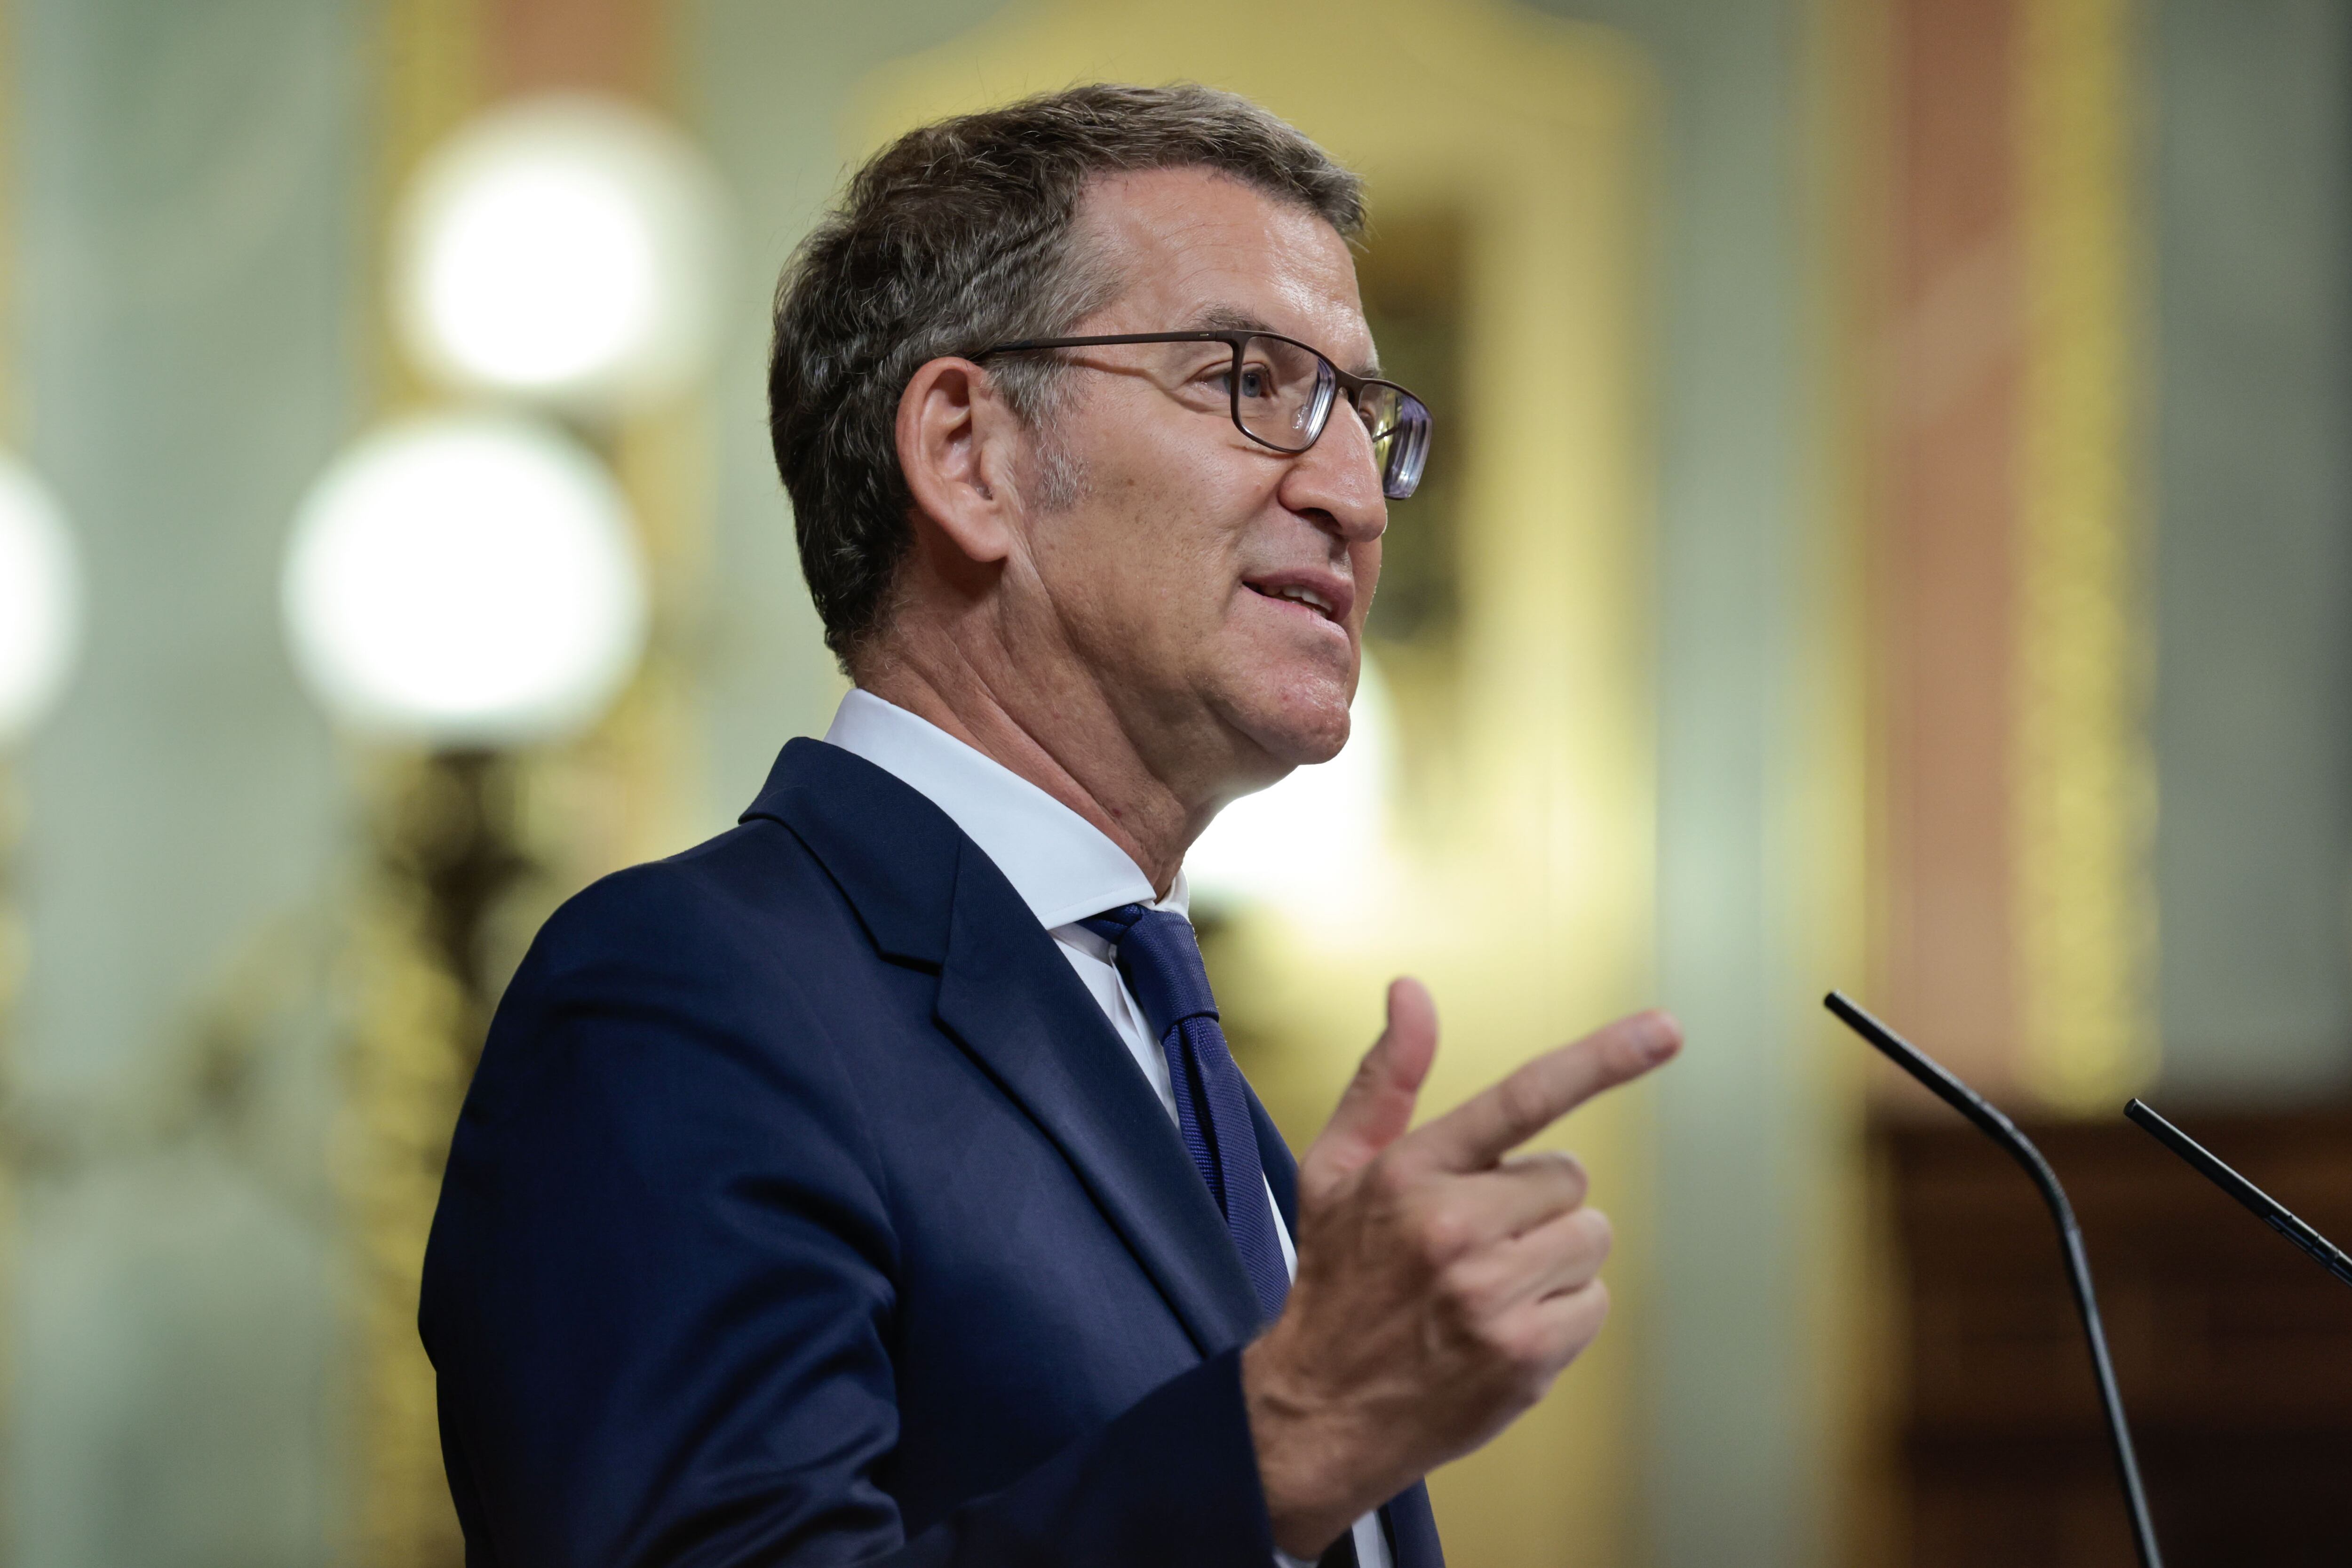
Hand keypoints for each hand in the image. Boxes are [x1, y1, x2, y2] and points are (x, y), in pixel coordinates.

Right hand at [1242, 980, 1680, 1557]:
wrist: (1320, 1409)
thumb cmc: (1336, 1280)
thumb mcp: (1334, 1167)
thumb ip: (1384, 1077)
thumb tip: (1410, 991)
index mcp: (1411, 1173)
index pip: (1523, 1097)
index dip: (1602, 1058)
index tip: (1666, 1029)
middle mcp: (1454, 1229)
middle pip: (1570, 1179)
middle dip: (1534, 1203)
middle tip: (1477, 1236)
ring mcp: (1492, 1297)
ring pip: (1588, 1239)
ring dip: (1552, 1257)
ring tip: (1487, 1284)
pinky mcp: (1525, 1356)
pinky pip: (1594, 1303)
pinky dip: (1560, 1314)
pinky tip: (1504, 1325)